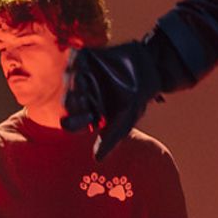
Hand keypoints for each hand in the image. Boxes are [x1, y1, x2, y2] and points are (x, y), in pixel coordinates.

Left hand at [61, 39, 158, 159]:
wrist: (148, 70)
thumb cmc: (136, 98)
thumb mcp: (126, 120)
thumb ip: (112, 138)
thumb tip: (97, 160)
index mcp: (87, 113)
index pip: (74, 122)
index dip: (74, 123)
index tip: (77, 123)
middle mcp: (81, 96)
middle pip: (70, 101)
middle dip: (74, 101)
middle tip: (81, 98)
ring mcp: (81, 75)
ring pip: (70, 79)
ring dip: (75, 81)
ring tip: (84, 78)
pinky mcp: (84, 57)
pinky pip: (74, 57)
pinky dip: (76, 61)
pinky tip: (84, 64)